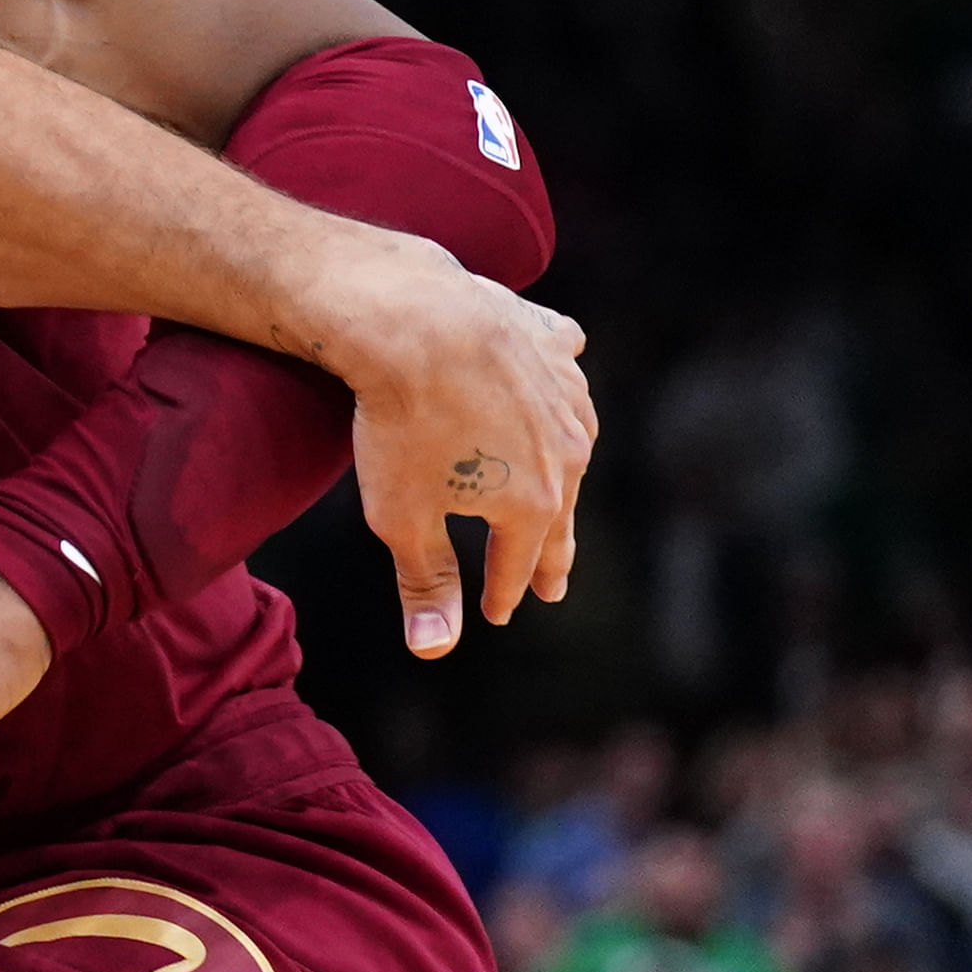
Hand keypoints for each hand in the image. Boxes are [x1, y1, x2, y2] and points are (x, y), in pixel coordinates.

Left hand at [311, 236, 595, 655]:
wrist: (413, 320)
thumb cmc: (401, 424)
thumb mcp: (401, 517)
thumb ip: (425, 582)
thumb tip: (434, 651)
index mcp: (533, 502)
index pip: (518, 563)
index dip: (504, 592)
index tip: (499, 614)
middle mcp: (567, 452)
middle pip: (558, 512)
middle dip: (551, 552)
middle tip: (554, 583)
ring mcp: (566, 393)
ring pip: (570, 444)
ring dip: (562, 473)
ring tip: (556, 494)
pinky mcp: (549, 340)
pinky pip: (564, 367)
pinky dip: (559, 383)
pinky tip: (558, 388)